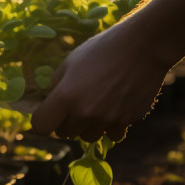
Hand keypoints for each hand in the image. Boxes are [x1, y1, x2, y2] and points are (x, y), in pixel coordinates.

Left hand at [30, 23, 169, 141]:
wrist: (143, 47)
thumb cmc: (102, 49)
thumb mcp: (70, 62)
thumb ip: (56, 84)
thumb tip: (49, 101)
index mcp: (65, 96)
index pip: (41, 126)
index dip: (42, 121)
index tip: (48, 114)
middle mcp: (85, 112)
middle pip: (64, 133)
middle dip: (65, 122)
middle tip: (75, 105)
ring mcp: (107, 119)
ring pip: (87, 137)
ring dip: (87, 126)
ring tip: (96, 106)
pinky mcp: (128, 121)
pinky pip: (112, 135)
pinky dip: (111, 127)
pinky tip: (114, 109)